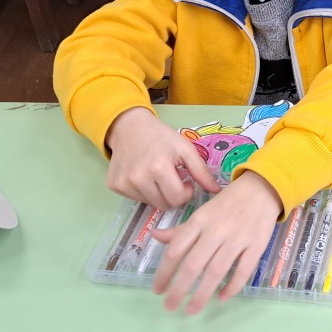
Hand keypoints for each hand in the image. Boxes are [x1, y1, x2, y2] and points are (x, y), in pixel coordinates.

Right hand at [105, 107, 220, 210]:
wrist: (129, 127)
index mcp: (158, 167)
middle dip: (173, 195)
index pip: (177, 199)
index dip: (185, 192)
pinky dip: (143, 191)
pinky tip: (143, 176)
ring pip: (150, 204)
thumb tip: (217, 191)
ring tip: (157, 176)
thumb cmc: (160, 137)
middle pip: (163, 205)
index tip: (185, 181)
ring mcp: (124, 183)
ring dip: (158, 194)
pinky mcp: (114, 185)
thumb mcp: (185, 149)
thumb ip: (201, 171)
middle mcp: (138, 178)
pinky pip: (135, 199)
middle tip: (172, 179)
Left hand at [151, 171, 282, 314]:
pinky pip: (243, 271)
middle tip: (170, 307)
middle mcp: (216, 231)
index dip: (164, 272)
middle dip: (179, 289)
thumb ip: (180, 230)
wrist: (261, 189)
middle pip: (194, 264)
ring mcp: (237, 239)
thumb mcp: (201, 212)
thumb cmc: (227, 203)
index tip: (158, 290)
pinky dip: (232, 287)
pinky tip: (221, 298)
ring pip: (216, 271)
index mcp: (199, 221)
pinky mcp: (256, 245)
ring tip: (191, 310)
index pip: (176, 250)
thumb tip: (155, 236)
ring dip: (202, 294)